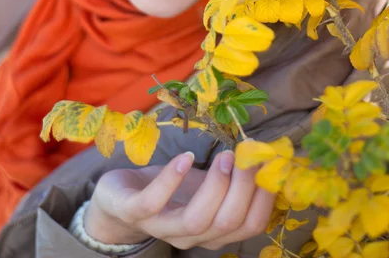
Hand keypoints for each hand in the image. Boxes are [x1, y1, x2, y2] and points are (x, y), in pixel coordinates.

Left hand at [85, 150, 275, 250]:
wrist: (120, 197)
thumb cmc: (171, 190)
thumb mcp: (204, 185)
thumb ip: (231, 179)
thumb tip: (268, 156)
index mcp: (212, 230)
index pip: (249, 225)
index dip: (265, 197)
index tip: (271, 164)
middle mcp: (191, 235)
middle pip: (227, 223)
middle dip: (244, 188)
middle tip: (248, 156)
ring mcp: (161, 225)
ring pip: (197, 220)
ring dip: (216, 186)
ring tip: (225, 156)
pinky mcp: (134, 210)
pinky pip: (153, 202)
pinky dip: (171, 179)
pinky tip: (186, 157)